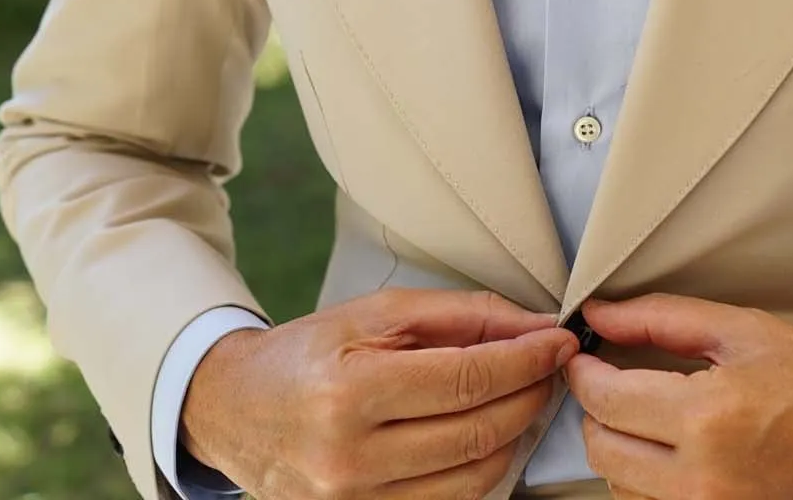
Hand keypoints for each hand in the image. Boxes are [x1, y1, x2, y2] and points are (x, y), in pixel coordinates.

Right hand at [182, 287, 577, 498]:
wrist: (234, 411)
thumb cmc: (306, 355)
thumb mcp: (375, 315)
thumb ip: (459, 316)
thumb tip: (533, 326)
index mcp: (348, 392)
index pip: (466, 380)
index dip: (526, 359)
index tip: (559, 342)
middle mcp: (349, 457)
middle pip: (477, 431)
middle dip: (530, 394)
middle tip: (549, 367)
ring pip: (474, 478)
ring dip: (515, 435)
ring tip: (521, 397)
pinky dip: (483, 468)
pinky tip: (488, 434)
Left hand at [564, 294, 792, 499]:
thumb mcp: (746, 331)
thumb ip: (663, 319)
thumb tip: (601, 313)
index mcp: (709, 415)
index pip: (605, 397)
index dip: (583, 372)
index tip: (585, 357)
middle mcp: (703, 475)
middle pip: (601, 448)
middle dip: (597, 410)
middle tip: (614, 381)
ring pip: (620, 484)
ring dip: (621, 446)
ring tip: (651, 415)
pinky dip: (648, 478)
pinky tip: (673, 450)